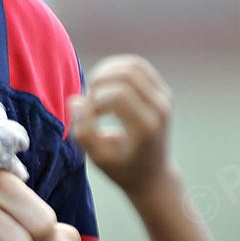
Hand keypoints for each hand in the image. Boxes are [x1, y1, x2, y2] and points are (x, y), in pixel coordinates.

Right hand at [71, 55, 177, 197]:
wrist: (153, 175)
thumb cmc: (123, 169)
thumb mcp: (99, 159)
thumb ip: (84, 132)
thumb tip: (76, 101)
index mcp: (146, 126)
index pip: (117, 95)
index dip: (94, 101)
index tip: (86, 116)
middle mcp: (160, 108)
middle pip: (126, 75)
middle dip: (98, 83)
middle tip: (89, 102)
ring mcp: (164, 97)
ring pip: (132, 65)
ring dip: (106, 72)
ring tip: (95, 92)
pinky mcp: (162, 90)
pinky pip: (138, 66)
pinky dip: (116, 70)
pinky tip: (105, 86)